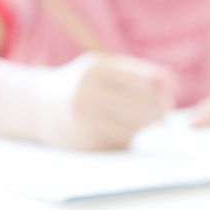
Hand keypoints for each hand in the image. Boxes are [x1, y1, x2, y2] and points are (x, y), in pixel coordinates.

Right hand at [41, 53, 173, 149]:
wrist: (37, 106)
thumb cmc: (83, 83)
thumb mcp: (106, 68)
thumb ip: (141, 72)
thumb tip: (171, 81)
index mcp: (95, 69)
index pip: (147, 83)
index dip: (163, 91)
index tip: (169, 93)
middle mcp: (85, 93)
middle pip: (144, 106)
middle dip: (158, 110)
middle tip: (160, 111)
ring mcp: (82, 120)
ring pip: (136, 126)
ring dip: (144, 124)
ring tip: (138, 117)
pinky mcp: (83, 142)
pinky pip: (122, 140)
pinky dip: (128, 135)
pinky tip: (118, 128)